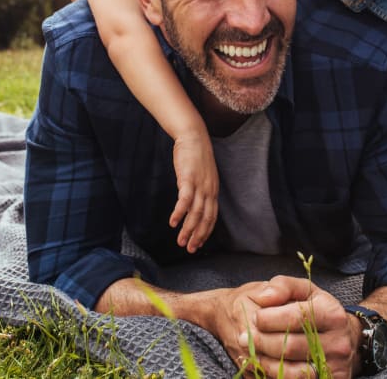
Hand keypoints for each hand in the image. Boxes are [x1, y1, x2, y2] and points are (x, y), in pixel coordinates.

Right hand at [170, 129, 218, 252]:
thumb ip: (199, 189)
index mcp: (213, 190)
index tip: (198, 243)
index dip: (205, 232)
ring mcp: (200, 185)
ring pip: (196, 213)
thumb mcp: (201, 175)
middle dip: (198, 236)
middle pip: (205, 219)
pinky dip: (179, 213)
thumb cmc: (195, 155)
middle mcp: (209, 190)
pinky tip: (173, 222)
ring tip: (180, 241)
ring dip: (188, 229)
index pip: (212, 217)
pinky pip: (184, 200)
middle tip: (190, 249)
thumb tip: (192, 203)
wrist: (193, 136)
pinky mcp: (188, 178)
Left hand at [231, 276, 354, 377]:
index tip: (256, 317)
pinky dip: (277, 376)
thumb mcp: (304, 290)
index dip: (270, 318)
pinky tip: (266, 366)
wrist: (346, 338)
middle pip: (291, 347)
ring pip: (292, 371)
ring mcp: (336, 367)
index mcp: (332, 313)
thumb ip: (282, 286)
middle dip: (262, 342)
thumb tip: (264, 297)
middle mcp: (338, 342)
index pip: (296, 317)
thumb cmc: (317, 310)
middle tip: (243, 338)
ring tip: (250, 352)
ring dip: (265, 362)